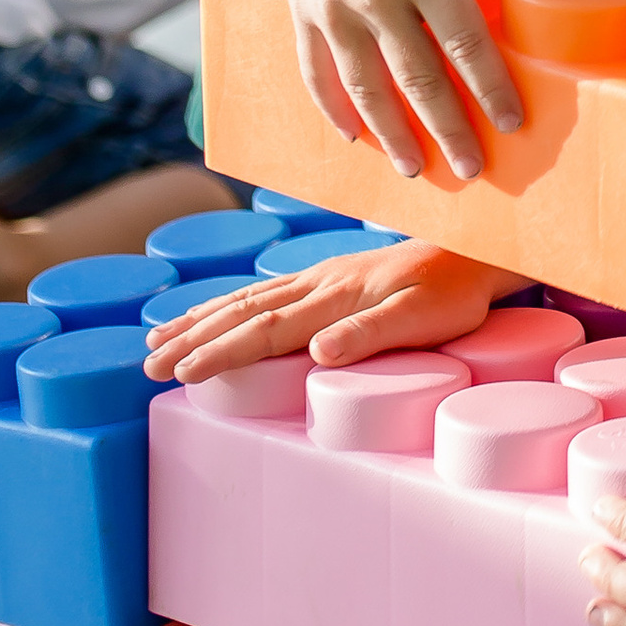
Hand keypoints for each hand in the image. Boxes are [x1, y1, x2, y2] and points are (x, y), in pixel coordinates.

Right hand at [145, 239, 512, 384]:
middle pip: (243, 313)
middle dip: (192, 339)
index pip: (265, 329)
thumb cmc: (456, 293)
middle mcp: (319, 284)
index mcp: (335, 298)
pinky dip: (228, 305)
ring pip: (247, 299)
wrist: (477, 250)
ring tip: (157, 337)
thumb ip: (372, 332)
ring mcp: (322, 278)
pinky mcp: (330, 278)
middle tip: (148, 364)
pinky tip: (214, 315)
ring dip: (200, 320)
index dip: (221, 353)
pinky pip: (265, 293)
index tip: (181, 374)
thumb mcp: (424, 317)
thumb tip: (317, 351)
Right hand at [272, 0, 585, 181]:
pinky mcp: (303, 8)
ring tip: (414, 169)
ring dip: (390, 133)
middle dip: (446, 128)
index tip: (511, 124)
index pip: (464, 42)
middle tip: (471, 169)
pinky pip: (316, 71)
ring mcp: (333, 5)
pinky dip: (335, 109)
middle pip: (416, 77)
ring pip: (364, 86)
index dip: (489, 87)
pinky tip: (354, 138)